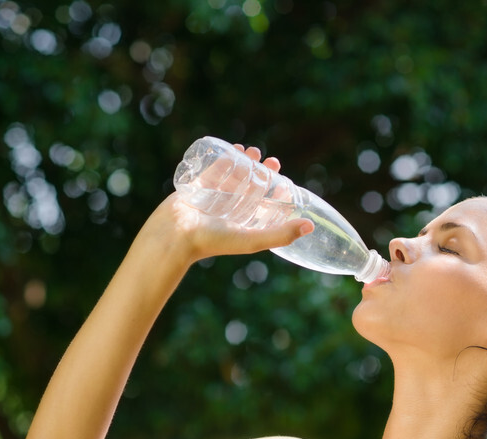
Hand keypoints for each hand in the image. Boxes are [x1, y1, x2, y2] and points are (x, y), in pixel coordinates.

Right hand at [139, 144, 313, 264]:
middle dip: (264, 174)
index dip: (278, 195)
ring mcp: (214, 198)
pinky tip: (234, 148)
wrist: (175, 235)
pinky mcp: (198, 186)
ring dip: (246, 164)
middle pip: (252, 189)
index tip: (287, 183)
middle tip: (272, 161)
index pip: (266, 208)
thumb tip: (311, 226)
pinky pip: (214, 169)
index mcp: (244, 224)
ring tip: (254, 151)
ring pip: (235, 177)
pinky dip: (225, 158)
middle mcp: (230, 211)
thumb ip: (281, 235)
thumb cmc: (213, 241)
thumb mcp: (253, 240)